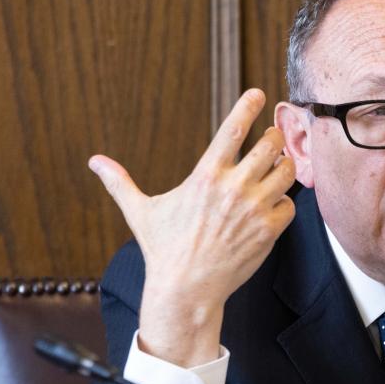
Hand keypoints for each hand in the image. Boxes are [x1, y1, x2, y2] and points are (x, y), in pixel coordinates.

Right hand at [90, 88, 296, 366]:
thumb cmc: (163, 250)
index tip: (259, 93)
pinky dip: (284, 202)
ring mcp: (254, 210)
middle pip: (271, 145)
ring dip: (284, 167)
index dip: (248, 106)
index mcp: (206, 176)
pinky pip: (289, 205)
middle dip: (274, 138)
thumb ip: (120, 183)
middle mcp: (233, 189)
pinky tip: (272, 205)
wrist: (186, 290)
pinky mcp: (268, 232)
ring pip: (287, 172)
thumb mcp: (140, 212)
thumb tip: (94, 162)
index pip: (233, 129)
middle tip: (271, 138)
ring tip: (276, 169)